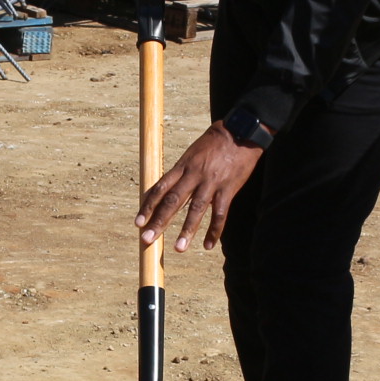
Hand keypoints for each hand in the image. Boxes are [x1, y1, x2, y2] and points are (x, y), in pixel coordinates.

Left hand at [139, 123, 263, 252]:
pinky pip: (220, 214)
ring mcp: (211, 182)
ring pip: (196, 210)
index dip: (147, 206)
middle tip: (147, 239)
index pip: (160, 188)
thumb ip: (181, 172)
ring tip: (178, 248)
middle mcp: (194, 175)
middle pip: (173, 201)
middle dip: (159, 221)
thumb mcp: (192, 153)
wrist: (241, 132)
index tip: (138, 222)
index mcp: (183, 166)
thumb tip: (166, 189)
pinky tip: (207, 245)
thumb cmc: (215, 142)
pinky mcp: (228, 189)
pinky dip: (214, 231)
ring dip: (187, 230)